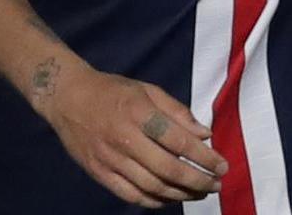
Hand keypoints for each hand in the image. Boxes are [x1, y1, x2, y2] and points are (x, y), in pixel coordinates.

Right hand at [38, 63, 227, 208]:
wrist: (68, 98)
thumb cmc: (114, 91)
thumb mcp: (149, 90)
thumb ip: (178, 112)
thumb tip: (204, 134)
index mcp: (140, 113)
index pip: (178, 141)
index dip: (204, 157)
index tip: (222, 166)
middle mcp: (124, 139)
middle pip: (167, 168)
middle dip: (197, 181)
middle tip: (216, 185)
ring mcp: (110, 159)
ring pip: (150, 186)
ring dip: (179, 194)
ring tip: (199, 194)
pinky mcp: (99, 173)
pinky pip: (130, 194)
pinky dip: (153, 201)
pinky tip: (170, 199)